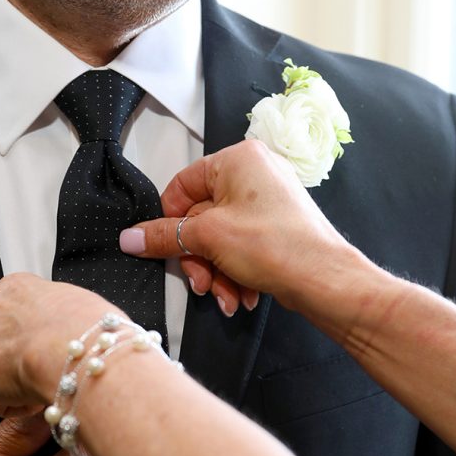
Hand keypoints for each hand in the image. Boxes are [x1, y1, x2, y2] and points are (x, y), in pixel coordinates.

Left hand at [0, 274, 115, 416]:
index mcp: (16, 286)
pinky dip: (12, 404)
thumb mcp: (82, 304)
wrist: (69, 349)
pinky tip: (33, 395)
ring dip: (13, 381)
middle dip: (17, 358)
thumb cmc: (86, 329)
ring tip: (41, 383)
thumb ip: (65, 315)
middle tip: (44, 370)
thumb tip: (77, 330)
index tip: (48, 351)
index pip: (16, 314)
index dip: (35, 339)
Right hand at [120, 139, 349, 316]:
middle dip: (198, 259)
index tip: (162, 248)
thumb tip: (129, 237)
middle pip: (200, 218)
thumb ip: (163, 236)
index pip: (182, 185)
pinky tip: (241, 296)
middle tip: (200, 282)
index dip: (169, 221)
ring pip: (219, 240)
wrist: (325, 280)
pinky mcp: (275, 229)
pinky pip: (240, 248)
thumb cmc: (276, 245)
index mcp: (237, 159)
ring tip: (225, 297)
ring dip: (216, 273)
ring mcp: (266, 202)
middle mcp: (254, 174)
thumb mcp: (208, 238)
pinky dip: (235, 273)